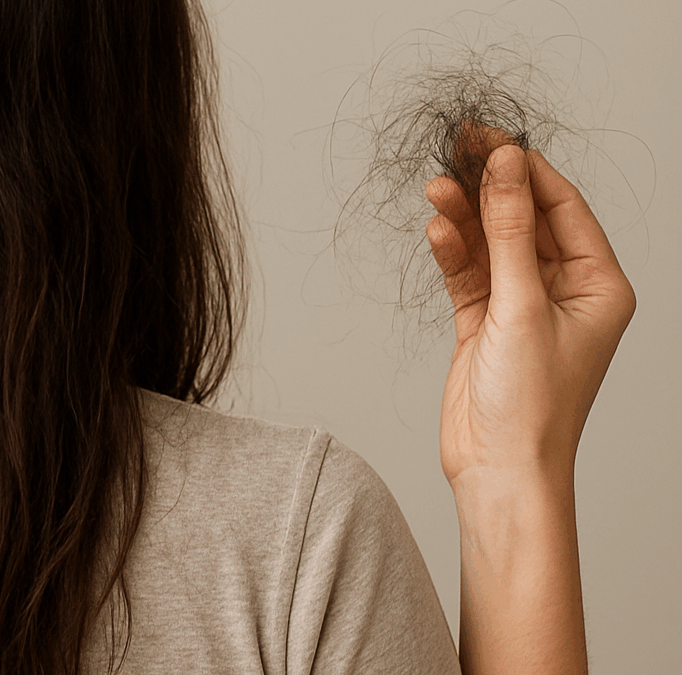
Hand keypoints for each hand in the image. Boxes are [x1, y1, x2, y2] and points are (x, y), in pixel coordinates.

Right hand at [425, 137, 636, 485]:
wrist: (498, 468)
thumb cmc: (531, 404)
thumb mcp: (523, 306)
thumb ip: (508, 232)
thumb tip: (505, 166)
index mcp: (598, 284)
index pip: (562, 206)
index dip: (525, 169)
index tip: (489, 140)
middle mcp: (562, 290)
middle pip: (521, 220)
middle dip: (489, 188)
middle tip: (455, 150)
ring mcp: (520, 306)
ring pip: (489, 244)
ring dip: (463, 217)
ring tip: (434, 189)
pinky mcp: (484, 322)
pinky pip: (468, 273)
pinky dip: (452, 253)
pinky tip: (436, 231)